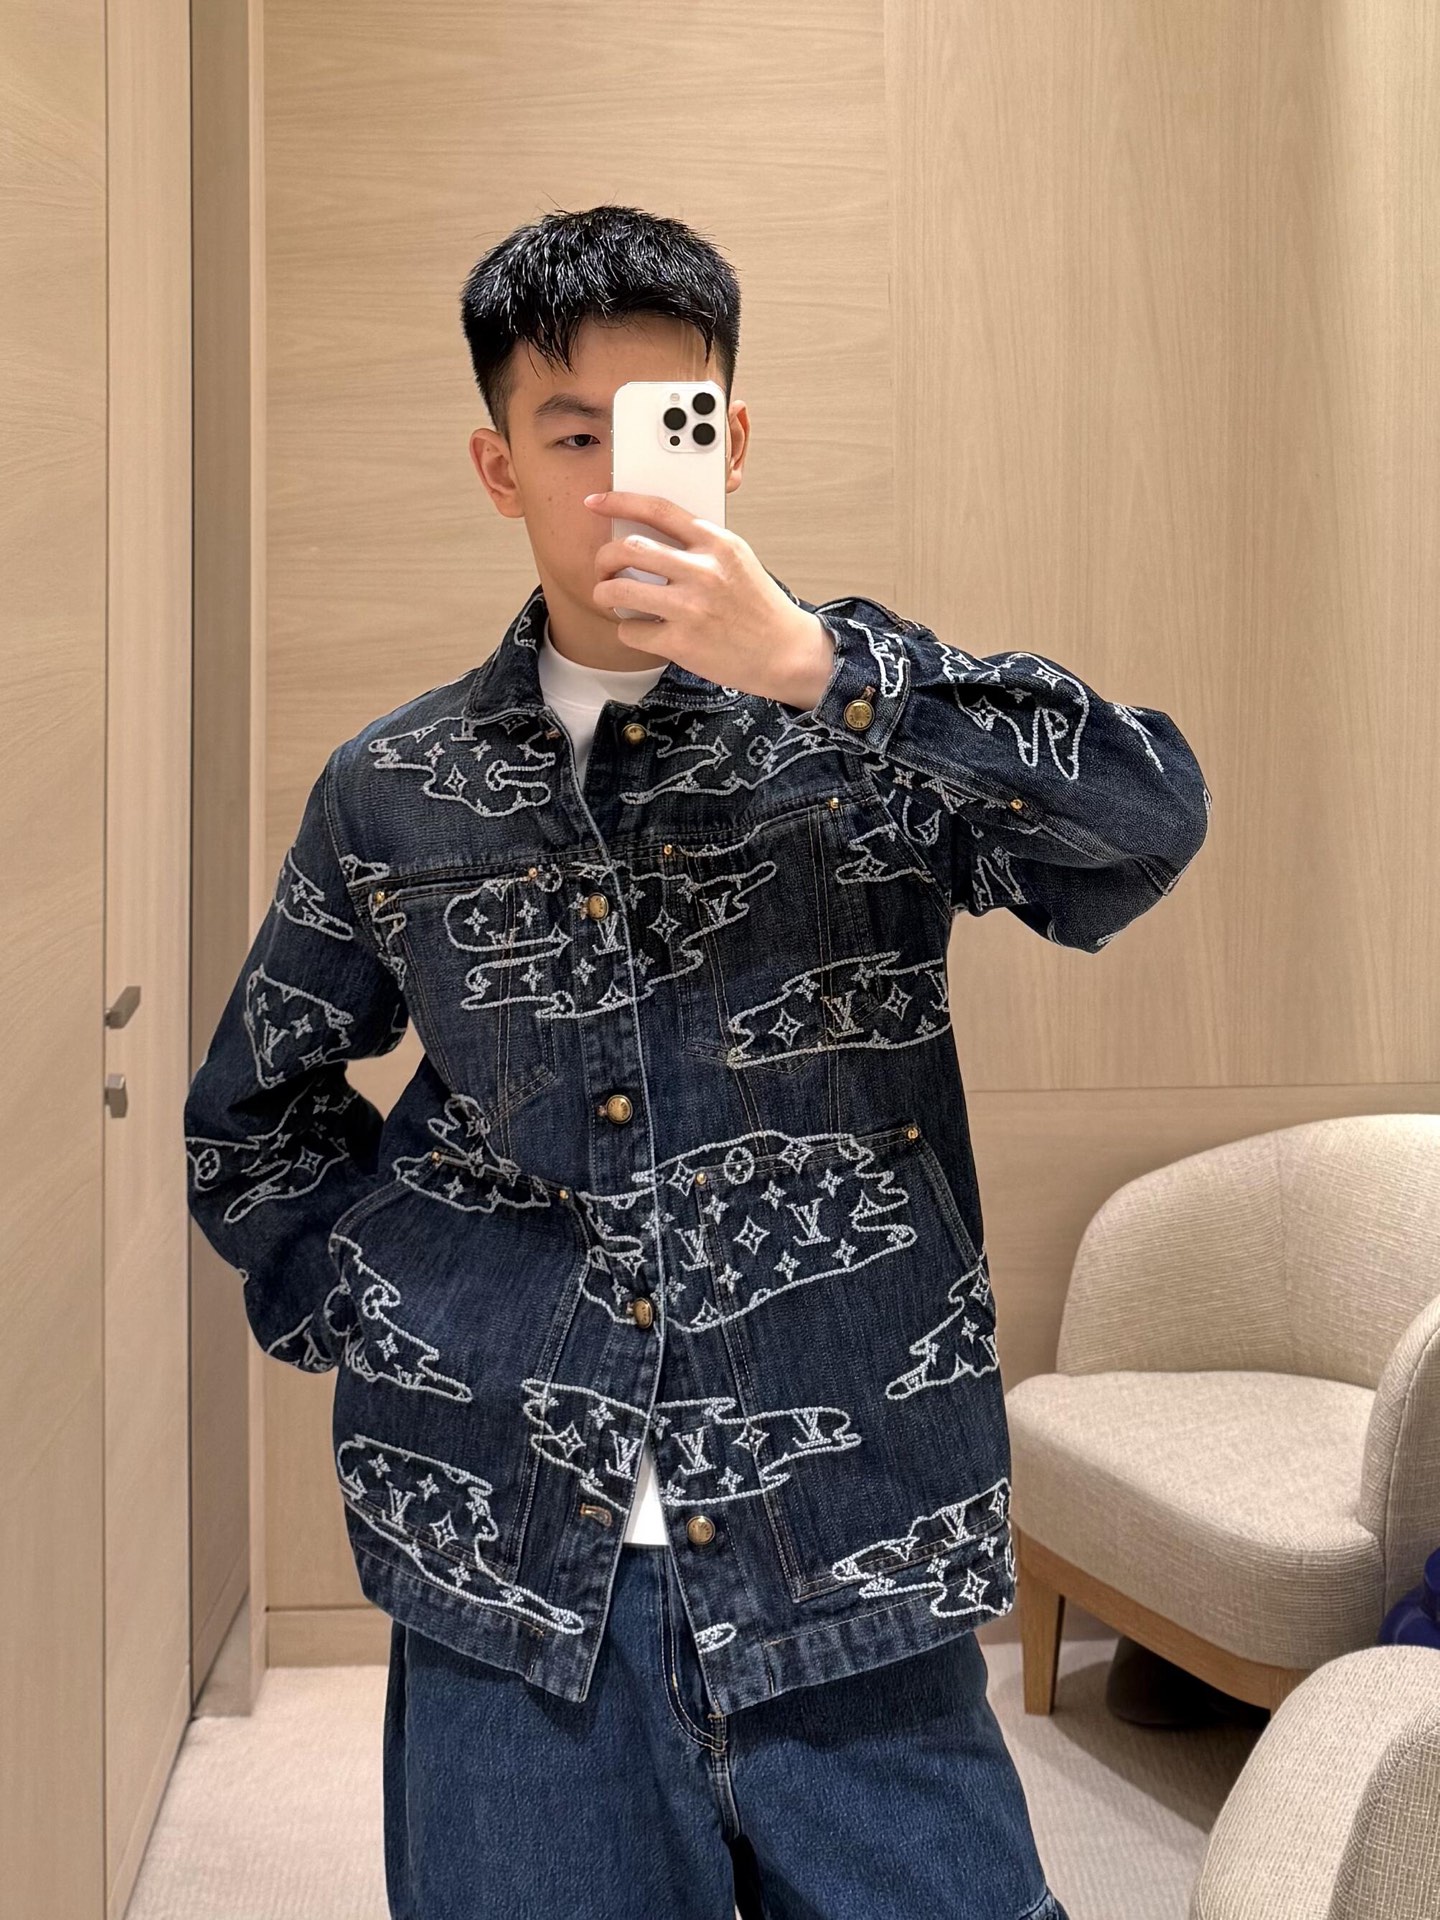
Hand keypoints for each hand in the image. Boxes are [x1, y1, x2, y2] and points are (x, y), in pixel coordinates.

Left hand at [583, 490, 834, 708]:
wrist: (785, 652)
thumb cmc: (758, 607)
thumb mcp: (737, 561)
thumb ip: (699, 545)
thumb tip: (646, 536)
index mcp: (716, 543)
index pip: (658, 509)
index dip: (619, 501)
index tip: (595, 502)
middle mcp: (703, 571)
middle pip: (628, 548)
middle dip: (604, 558)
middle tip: (604, 569)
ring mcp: (691, 607)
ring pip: (618, 590)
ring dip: (604, 594)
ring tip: (611, 598)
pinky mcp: (681, 642)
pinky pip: (631, 630)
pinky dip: (629, 630)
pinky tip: (643, 630)